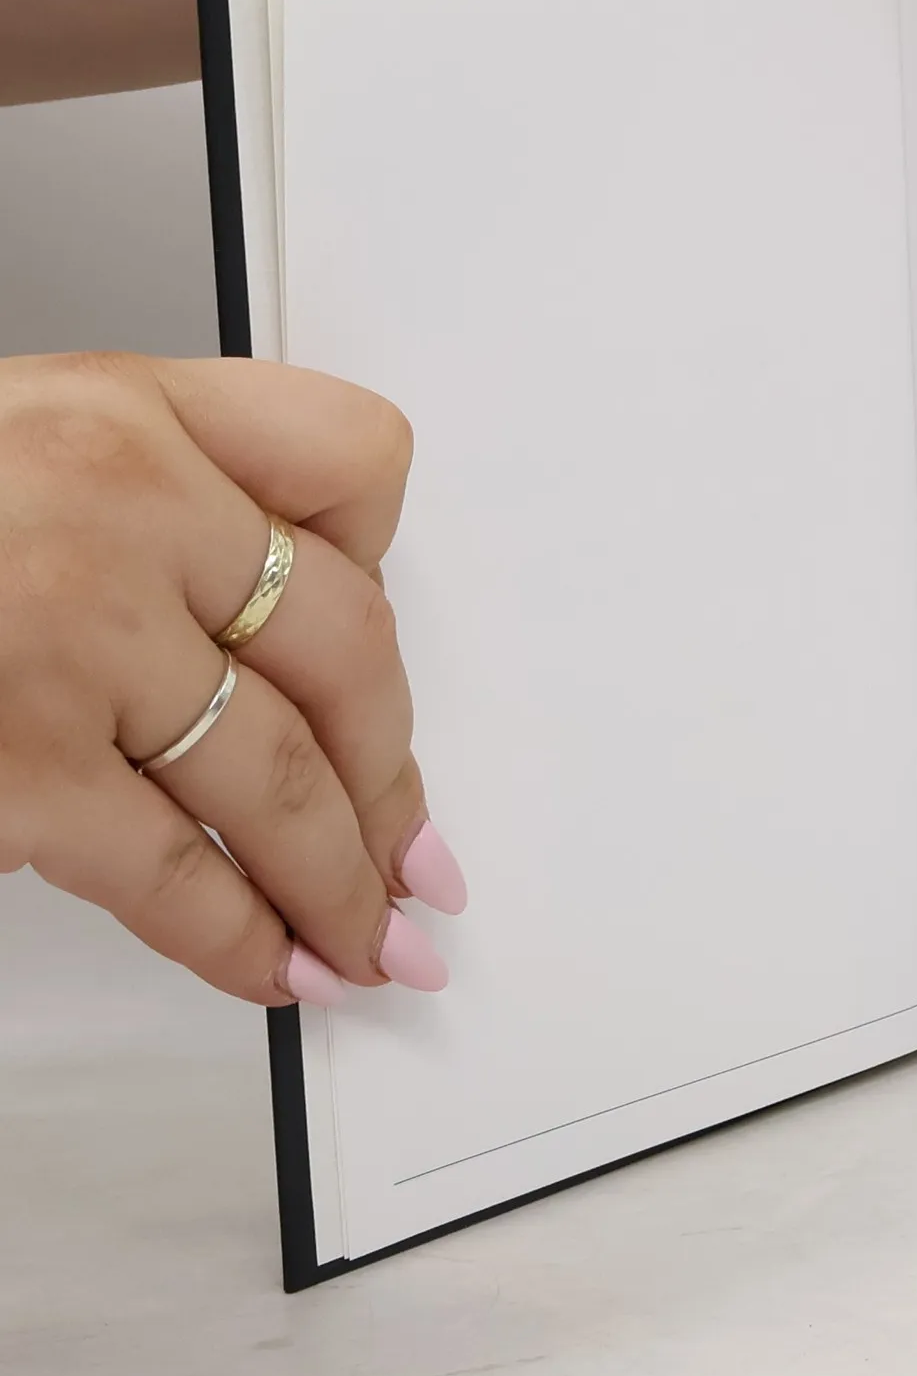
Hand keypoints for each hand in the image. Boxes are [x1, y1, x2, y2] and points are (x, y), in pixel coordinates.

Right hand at [0, 354, 464, 1004]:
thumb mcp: (12, 447)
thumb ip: (146, 495)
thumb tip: (270, 630)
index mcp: (123, 410)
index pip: (352, 461)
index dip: (385, 566)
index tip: (392, 659)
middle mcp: (117, 505)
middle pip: (349, 644)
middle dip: (392, 770)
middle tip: (417, 844)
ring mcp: (69, 638)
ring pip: (282, 771)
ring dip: (344, 875)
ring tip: (375, 930)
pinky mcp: (14, 767)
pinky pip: (176, 871)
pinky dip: (244, 937)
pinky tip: (279, 966)